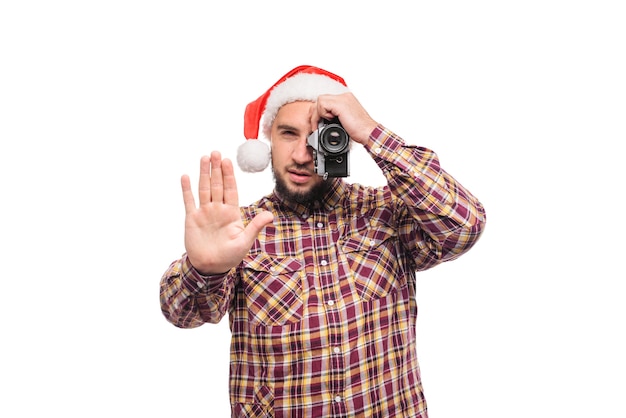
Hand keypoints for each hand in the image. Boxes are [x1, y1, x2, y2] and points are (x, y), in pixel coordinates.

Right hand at [181, 151, 273, 274]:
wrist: (210, 267)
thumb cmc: (229, 256)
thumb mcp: (245, 241)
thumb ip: (255, 226)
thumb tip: (269, 215)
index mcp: (231, 213)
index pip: (230, 189)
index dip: (229, 175)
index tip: (228, 161)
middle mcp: (217, 209)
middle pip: (217, 185)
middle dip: (216, 169)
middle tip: (216, 153)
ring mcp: (204, 213)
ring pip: (204, 189)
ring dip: (203, 173)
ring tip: (204, 158)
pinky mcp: (192, 219)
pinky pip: (189, 201)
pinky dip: (187, 189)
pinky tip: (186, 177)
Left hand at [311, 92, 377, 145]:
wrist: (368, 133)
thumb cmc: (360, 130)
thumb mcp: (345, 121)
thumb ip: (336, 117)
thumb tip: (324, 122)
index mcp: (346, 100)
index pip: (326, 101)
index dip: (319, 113)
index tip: (318, 124)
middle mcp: (344, 97)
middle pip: (321, 99)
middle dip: (315, 114)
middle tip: (316, 126)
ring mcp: (343, 99)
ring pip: (320, 101)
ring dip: (317, 115)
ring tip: (321, 126)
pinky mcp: (340, 104)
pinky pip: (322, 105)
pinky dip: (322, 114)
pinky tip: (329, 121)